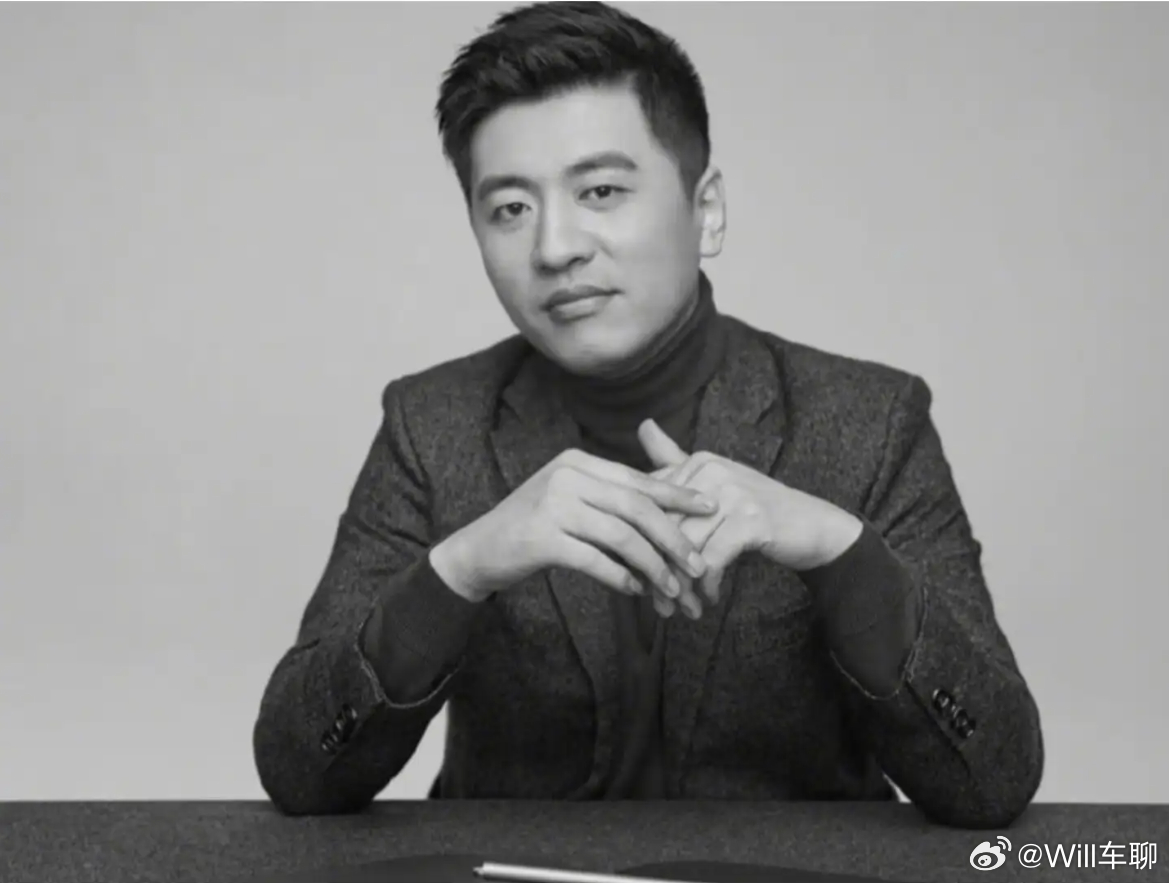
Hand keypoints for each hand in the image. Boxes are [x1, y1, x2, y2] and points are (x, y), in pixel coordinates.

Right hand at [430, 448, 716, 605]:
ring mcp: (552, 505)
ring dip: (652, 565)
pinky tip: (636, 591)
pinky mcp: (540, 538)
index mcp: (579, 462)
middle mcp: (566, 476)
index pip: (638, 479)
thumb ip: (609, 498)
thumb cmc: (534, 527)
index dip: (677, 495)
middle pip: (636, 507)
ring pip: (620, 536)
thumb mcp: (570, 500)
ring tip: (672, 588)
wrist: (480, 549)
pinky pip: (594, 560)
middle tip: (698, 563)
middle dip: (673, 537)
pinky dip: (620, 577)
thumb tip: (665, 509)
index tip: (710, 508)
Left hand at [639, 420, 862, 607]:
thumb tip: (642, 424)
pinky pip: (713, 559)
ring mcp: (733, 494)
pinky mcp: (750, 520)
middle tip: (660, 604)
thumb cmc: (755, 509)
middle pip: (667, 529)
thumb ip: (676, 459)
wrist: (812, 526)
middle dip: (660, 572)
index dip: (643, 544)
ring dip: (682, 586)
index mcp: (697, 462)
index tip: (642, 576)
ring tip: (681, 608)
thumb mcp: (714, 482)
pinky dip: (708, 584)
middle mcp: (713, 471)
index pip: (653, 506)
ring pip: (687, 547)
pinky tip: (709, 598)